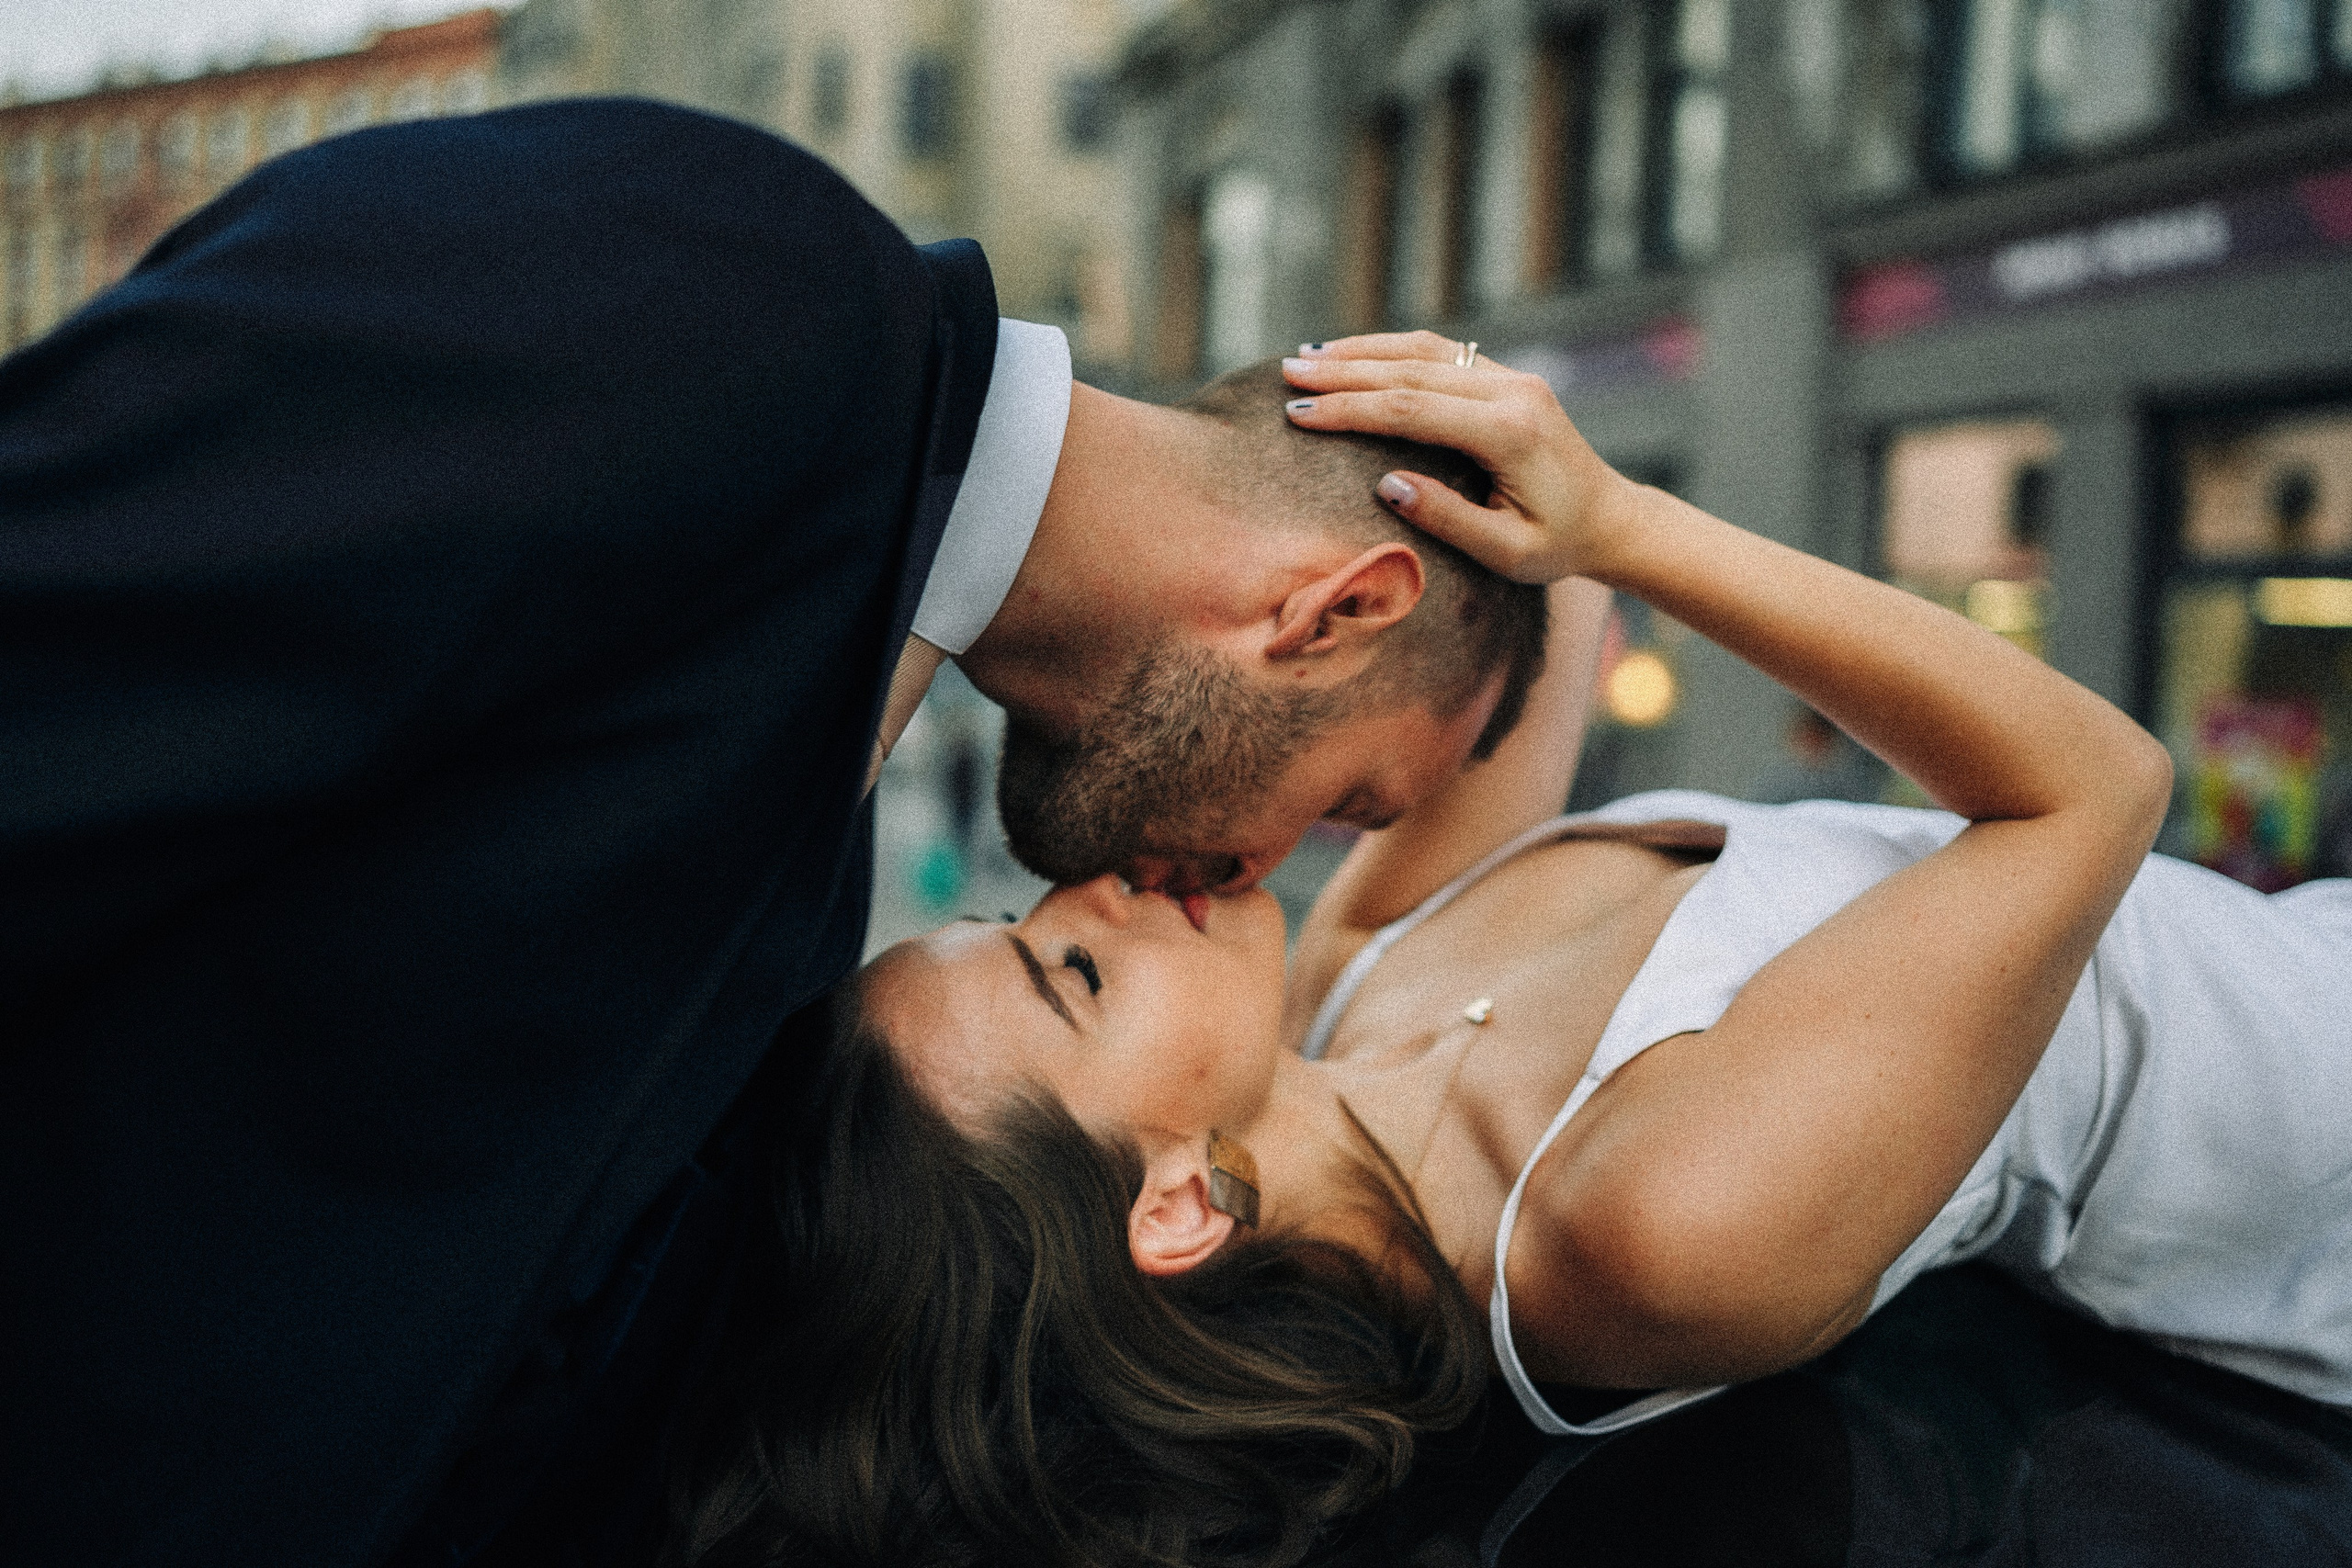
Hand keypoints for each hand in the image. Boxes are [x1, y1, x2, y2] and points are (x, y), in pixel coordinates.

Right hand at [1281, 331, 1641, 584]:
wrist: (1612, 520)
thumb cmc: (1559, 545)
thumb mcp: (1507, 551)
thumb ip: (1448, 518)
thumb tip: (1387, 484)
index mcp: (1507, 432)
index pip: (1409, 408)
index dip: (1349, 410)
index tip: (1298, 415)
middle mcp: (1511, 391)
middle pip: (1410, 370)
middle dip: (1343, 372)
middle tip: (1287, 374)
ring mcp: (1512, 378)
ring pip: (1425, 350)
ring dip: (1363, 350)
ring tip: (1308, 357)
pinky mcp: (1508, 379)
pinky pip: (1443, 354)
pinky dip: (1394, 351)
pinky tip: (1358, 355)